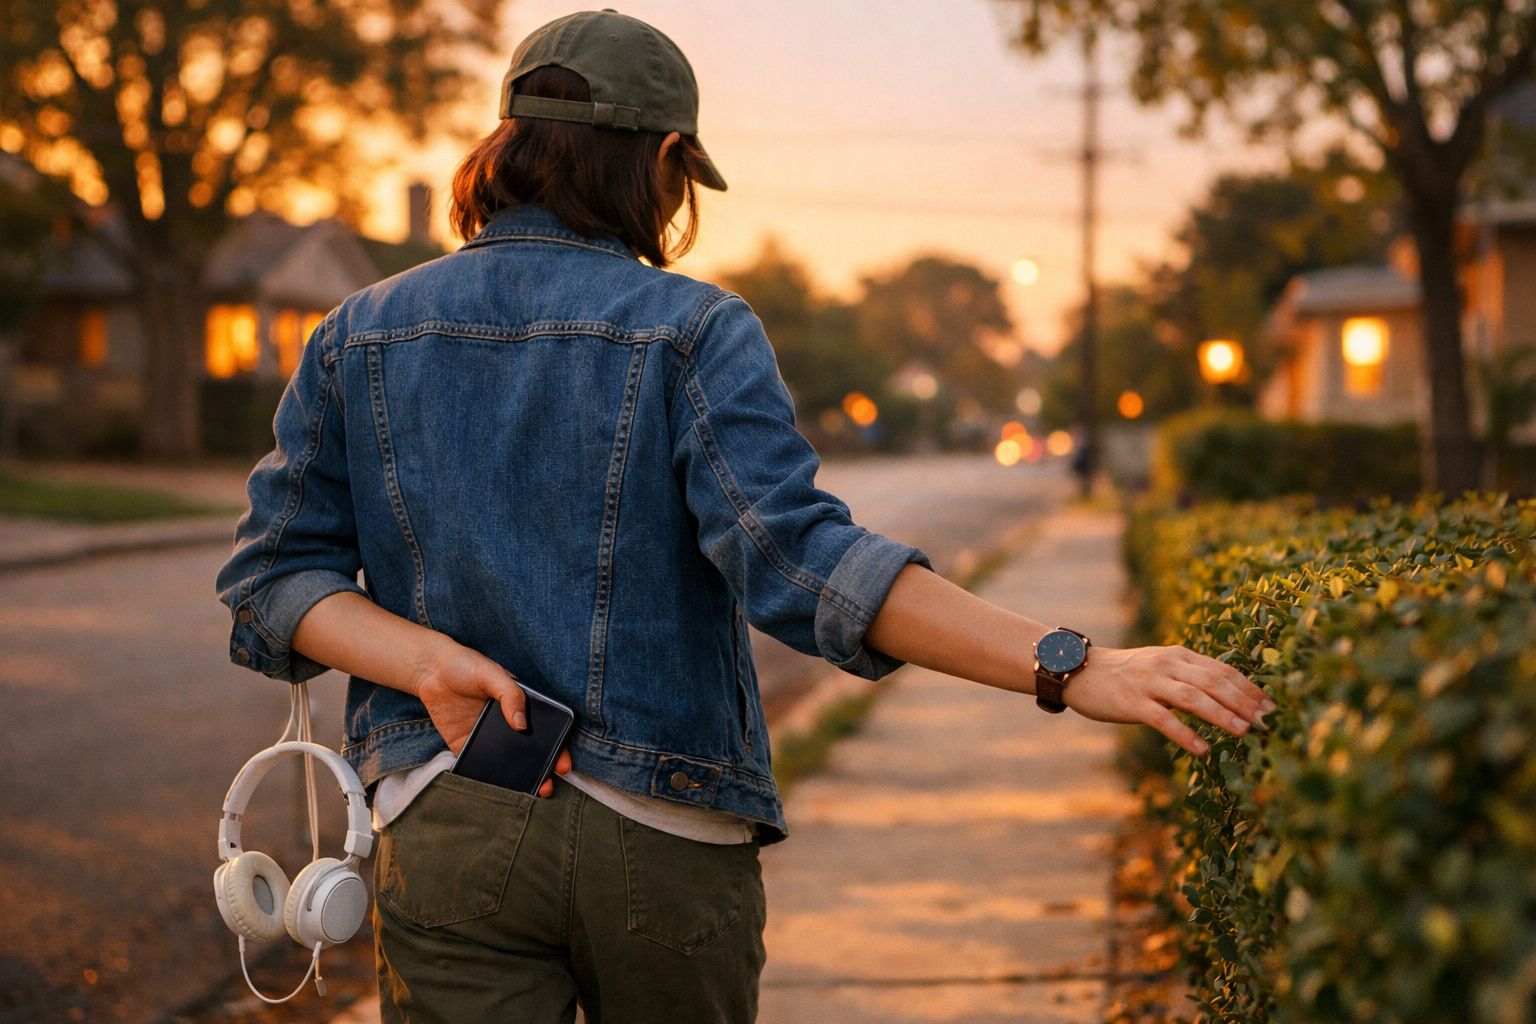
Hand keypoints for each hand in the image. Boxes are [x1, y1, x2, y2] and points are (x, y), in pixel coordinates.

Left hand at [411, 639, 571, 796]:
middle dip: (541, 769)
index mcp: (520, 705)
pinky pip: (478, 765)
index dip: (557, 747)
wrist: (430, 670)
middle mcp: (507, 724)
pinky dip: (485, 777)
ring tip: (525, 792)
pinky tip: (494, 789)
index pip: (545, 729)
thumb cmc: (466, 665)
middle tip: (547, 785)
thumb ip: (510, 694)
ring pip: (506, 762)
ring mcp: (488, 737)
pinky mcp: (466, 746)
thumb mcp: (492, 673)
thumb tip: (521, 724)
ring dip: (516, 778)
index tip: (562, 763)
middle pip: (529, 750)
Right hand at [1064, 645, 1273, 755]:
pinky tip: (1202, 750)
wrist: (1079, 671)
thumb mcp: (1159, 666)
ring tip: (1244, 731)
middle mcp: (1167, 665)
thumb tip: (1225, 697)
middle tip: (1267, 721)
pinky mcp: (1132, 702)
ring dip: (1221, 714)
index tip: (1270, 706)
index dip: (1248, 688)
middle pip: (1214, 681)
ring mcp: (1149, 683)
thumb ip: (1188, 677)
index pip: (1222, 670)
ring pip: (1193, 697)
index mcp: (1178, 655)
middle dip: (1244, 702)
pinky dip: (1185, 734)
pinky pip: (1163, 720)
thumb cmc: (1124, 674)